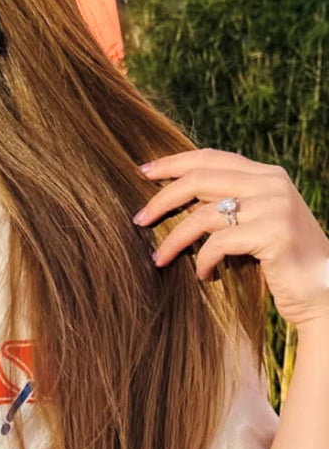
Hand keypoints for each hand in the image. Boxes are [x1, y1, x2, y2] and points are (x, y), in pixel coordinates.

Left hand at [133, 149, 328, 327]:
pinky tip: (202, 276)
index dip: (174, 162)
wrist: (323, 291)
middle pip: (199, 180)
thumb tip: (175, 195)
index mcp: (267, 175)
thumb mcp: (254, 222)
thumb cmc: (279, 261)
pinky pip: (217, 244)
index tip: (143, 172)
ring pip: (202, 216)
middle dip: (162, 199)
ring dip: (173, 240)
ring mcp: (275, 207)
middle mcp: (272, 183)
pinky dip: (202, 262)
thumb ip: (228, 202)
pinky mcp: (274, 234)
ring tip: (159, 258)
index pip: (211, 157)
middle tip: (138, 219)